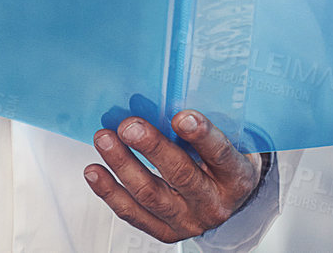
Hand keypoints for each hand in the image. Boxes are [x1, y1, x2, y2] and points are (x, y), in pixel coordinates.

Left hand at [85, 110, 264, 241]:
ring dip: (123, 165)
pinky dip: (110, 192)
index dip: (202, 136)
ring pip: (150, 195)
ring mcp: (188, 221)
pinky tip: (96, 172)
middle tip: (130, 126)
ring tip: (105, 140)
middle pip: (181, 175)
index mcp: (237, 178)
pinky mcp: (166, 232)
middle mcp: (214, 204)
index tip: (181, 117)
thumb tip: (166, 100)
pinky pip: (133, 213)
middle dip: (151, 148)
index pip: (221, 155)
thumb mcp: (232, 142)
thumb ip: (204, 128)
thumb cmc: (225, 162)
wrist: (229, 199)